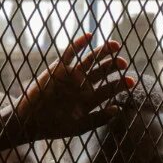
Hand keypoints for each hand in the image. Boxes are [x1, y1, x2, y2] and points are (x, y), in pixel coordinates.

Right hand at [14, 35, 135, 140]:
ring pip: (90, 59)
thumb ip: (99, 119)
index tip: (132, 81)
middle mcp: (82, 85)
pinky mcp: (57, 68)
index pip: (109, 88)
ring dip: (102, 52)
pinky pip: (69, 53)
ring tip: (116, 45)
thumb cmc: (54, 127)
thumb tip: (118, 109)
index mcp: (90, 98)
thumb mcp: (79, 126)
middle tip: (123, 63)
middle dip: (114, 66)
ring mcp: (70, 76)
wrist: (30, 121)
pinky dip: (78, 44)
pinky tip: (89, 35)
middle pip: (102, 71)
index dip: (121, 84)